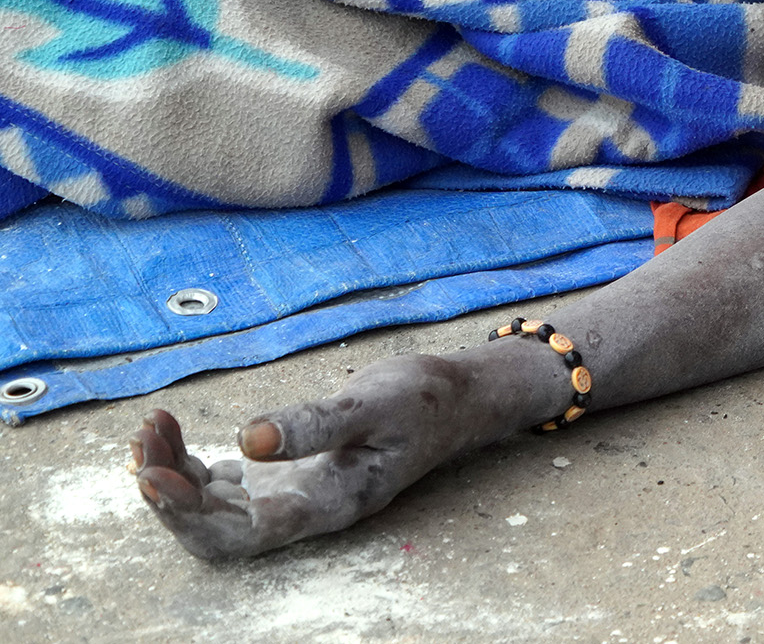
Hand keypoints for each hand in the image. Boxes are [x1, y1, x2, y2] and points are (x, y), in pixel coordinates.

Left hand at [129, 356, 488, 560]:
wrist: (454, 398)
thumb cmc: (423, 399)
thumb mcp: (375, 402)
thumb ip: (316, 423)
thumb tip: (248, 439)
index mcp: (330, 504)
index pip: (244, 532)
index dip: (191, 514)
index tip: (153, 476)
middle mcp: (303, 512)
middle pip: (217, 532)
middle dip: (169, 498)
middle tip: (141, 447)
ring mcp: (289, 496)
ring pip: (211, 508)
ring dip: (170, 477)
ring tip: (148, 429)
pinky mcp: (281, 474)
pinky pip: (219, 482)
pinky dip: (185, 460)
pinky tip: (169, 428)